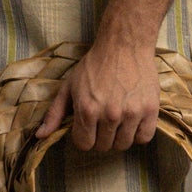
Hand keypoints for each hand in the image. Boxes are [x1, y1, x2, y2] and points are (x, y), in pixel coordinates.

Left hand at [36, 36, 160, 153]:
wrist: (123, 45)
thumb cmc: (93, 66)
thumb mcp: (68, 87)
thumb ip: (54, 114)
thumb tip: (40, 136)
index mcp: (87, 110)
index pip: (84, 144)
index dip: (84, 136)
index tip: (88, 125)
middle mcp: (110, 115)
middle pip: (104, 146)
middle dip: (100, 137)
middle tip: (103, 120)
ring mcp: (132, 113)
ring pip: (123, 144)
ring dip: (119, 136)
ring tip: (117, 120)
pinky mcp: (150, 110)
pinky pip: (144, 138)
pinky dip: (138, 133)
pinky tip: (132, 121)